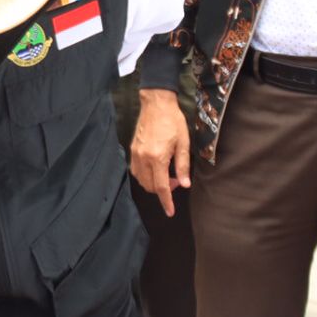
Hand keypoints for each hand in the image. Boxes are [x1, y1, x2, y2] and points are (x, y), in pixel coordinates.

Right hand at [129, 89, 191, 216]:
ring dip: (153, 183)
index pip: (161, 186)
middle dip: (162, 190)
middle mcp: (143, 158)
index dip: (166, 201)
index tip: (170, 212)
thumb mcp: (184, 143)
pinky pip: (136, 171)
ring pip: (141, 180)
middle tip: (176, 180)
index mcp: (158, 157)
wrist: (156, 104)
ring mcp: (135, 155)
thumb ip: (183, 166)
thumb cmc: (173, 122)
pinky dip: (145, 176)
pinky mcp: (132, 150)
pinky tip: (155, 168)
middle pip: (149, 186)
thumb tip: (184, 184)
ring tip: (166, 173)